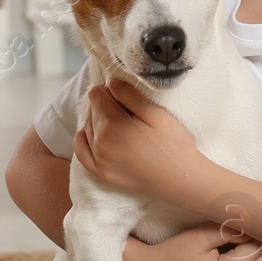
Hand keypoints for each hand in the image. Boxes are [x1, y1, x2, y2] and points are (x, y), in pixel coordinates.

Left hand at [72, 78, 198, 198]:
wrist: (180, 179)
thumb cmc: (173, 144)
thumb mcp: (157, 114)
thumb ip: (130, 96)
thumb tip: (110, 82)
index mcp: (113, 124)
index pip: (96, 95)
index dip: (110, 89)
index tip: (124, 94)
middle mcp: (101, 142)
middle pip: (92, 110)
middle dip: (105, 104)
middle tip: (127, 109)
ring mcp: (99, 159)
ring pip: (87, 127)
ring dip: (98, 120)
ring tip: (119, 122)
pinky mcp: (101, 173)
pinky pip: (81, 152)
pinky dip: (82, 139)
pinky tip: (90, 134)